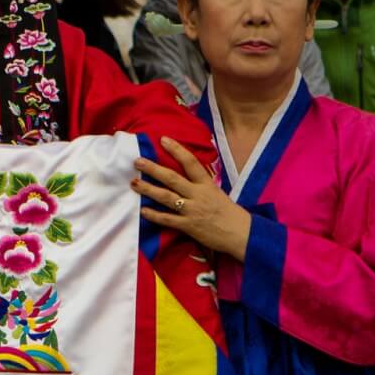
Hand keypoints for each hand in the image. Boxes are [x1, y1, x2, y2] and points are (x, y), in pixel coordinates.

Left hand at [133, 136, 251, 258]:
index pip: (190, 162)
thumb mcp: (216, 192)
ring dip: (148, 189)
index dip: (176, 149)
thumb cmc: (228, 212)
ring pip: (166, 197)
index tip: (163, 139)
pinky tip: (143, 210)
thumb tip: (186, 172)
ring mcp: (192, 210)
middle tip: (137, 161)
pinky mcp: (189, 226)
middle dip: (153, 169)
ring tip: (134, 183)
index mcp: (206, 184)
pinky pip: (168, 219)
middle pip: (172, 178)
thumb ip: (200, 183)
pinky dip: (154, 215)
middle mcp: (198, 194)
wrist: (240, 234)